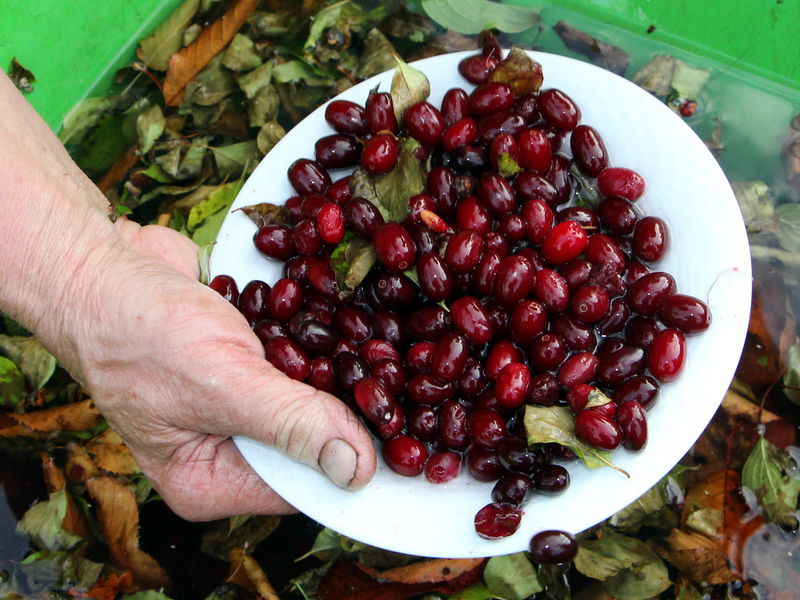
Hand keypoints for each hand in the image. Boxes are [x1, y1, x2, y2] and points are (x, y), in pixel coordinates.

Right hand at [66, 218, 375, 519]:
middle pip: (308, 442)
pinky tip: (342, 320)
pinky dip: (314, 341)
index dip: (347, 458)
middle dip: (345, 406)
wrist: (99, 265)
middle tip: (391, 369)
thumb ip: (290, 424)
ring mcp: (235, 404)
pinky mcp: (244, 363)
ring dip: (336, 367)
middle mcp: (225, 449)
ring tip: (375, 340)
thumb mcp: (220, 384)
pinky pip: (294, 362)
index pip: (299, 488)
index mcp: (210, 479)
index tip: (393, 423)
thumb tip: (354, 471)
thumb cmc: (138, 330)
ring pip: (307, 397)